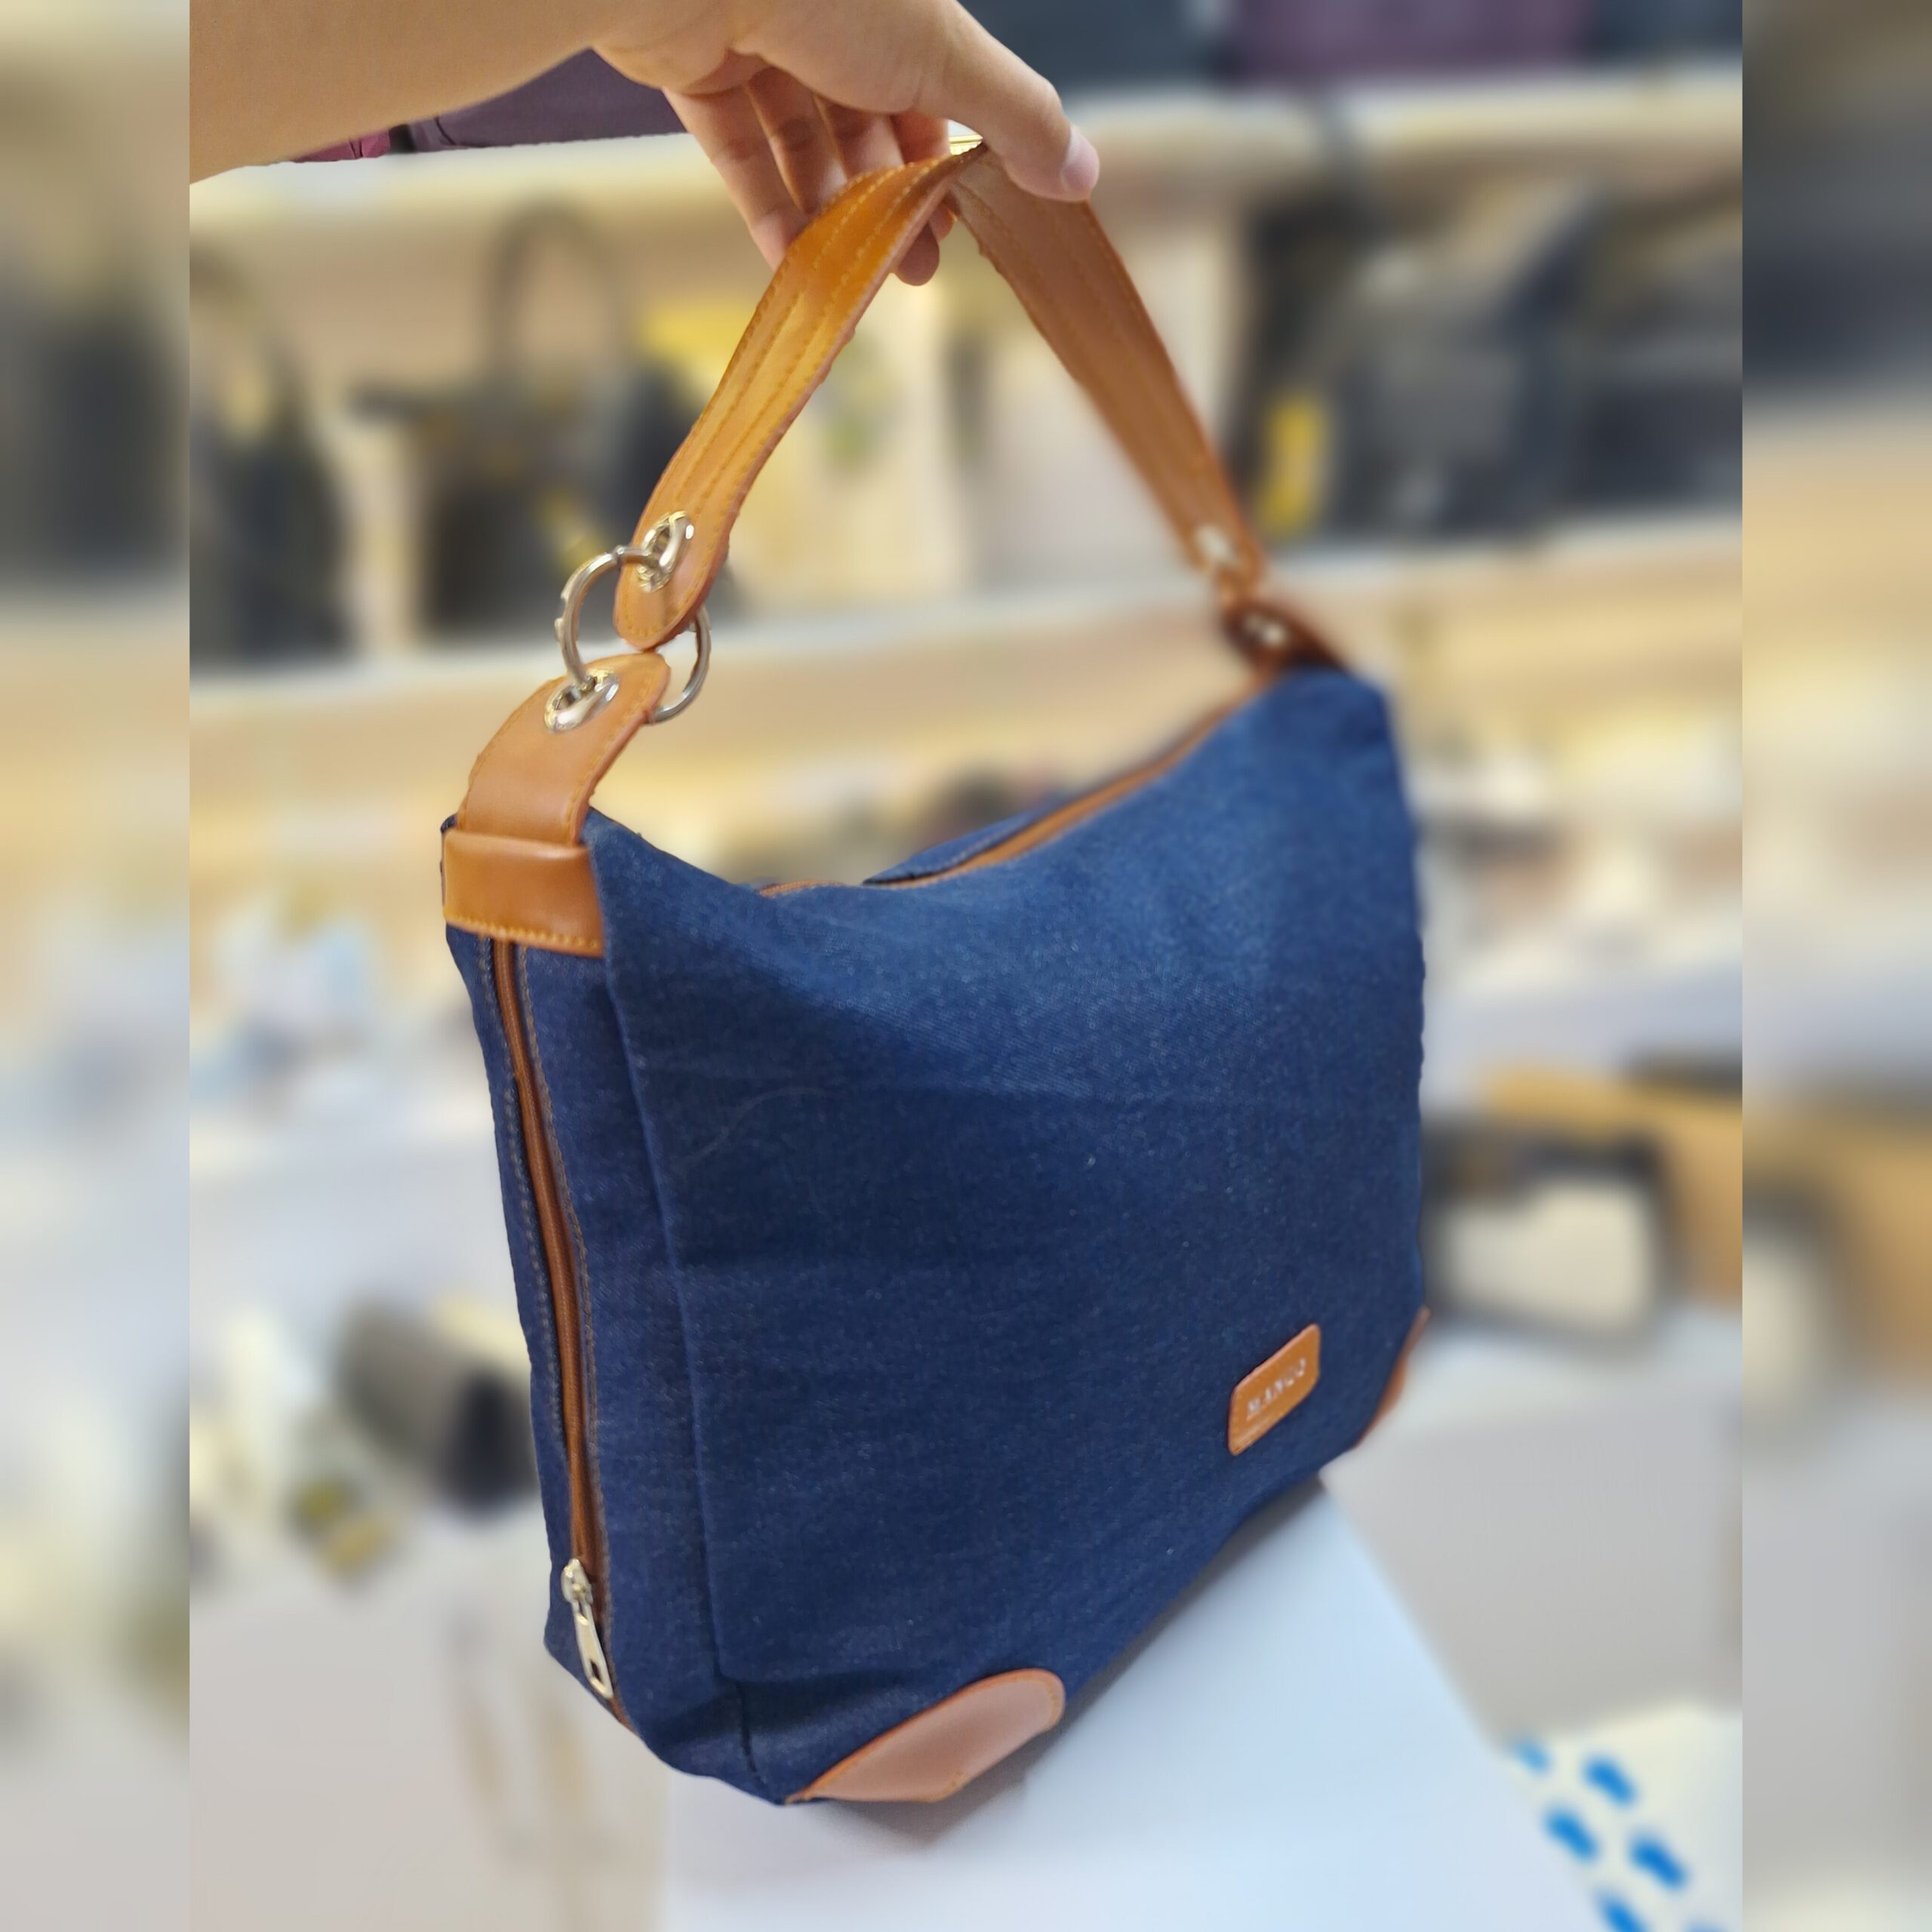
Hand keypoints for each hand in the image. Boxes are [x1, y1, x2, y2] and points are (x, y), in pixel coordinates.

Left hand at [594, 0, 1099, 283]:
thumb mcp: (946, 57)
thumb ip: (1016, 117)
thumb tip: (1084, 173)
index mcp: (897, 3)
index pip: (933, 87)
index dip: (946, 161)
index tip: (956, 224)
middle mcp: (830, 14)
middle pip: (869, 122)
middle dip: (893, 202)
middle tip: (915, 268)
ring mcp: (760, 35)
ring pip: (806, 141)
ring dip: (835, 217)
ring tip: (858, 279)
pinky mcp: (699, 66)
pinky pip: (741, 149)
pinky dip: (767, 208)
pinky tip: (792, 264)